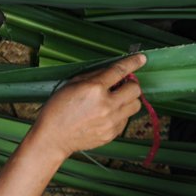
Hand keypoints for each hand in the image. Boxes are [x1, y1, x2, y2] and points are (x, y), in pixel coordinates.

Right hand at [30, 54, 146, 159]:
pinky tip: (106, 115)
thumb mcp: (72, 84)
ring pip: (136, 106)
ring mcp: (111, 121)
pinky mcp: (113, 133)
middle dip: (130, 85)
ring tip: (115, 101)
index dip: (133, 63)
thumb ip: (94, 76)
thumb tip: (113, 71)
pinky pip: (126, 120)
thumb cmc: (59, 109)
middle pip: (135, 90)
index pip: (119, 71)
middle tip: (121, 87)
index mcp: (94, 89)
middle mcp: (107, 105)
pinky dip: (121, 115)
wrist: (54, 137)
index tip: (142, 59)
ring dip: (128, 100)